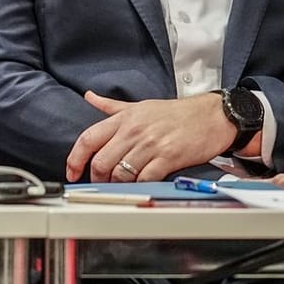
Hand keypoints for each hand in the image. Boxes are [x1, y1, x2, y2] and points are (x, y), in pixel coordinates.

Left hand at [65, 91, 233, 182]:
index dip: (74, 159)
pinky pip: (145, 178)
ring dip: (118, 185)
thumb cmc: (176, 113)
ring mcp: (150, 144)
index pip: (88, 139)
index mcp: (124, 118)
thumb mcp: (140, 105)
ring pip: (120, 173)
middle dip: (97, 178)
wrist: (211, 115)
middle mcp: (134, 130)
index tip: (72, 173)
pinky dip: (139, 186)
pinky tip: (140, 186)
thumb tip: (89, 97)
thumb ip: (111, 106)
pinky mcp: (168, 157)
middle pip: (101, 161)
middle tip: (101, 184)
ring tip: (122, 186)